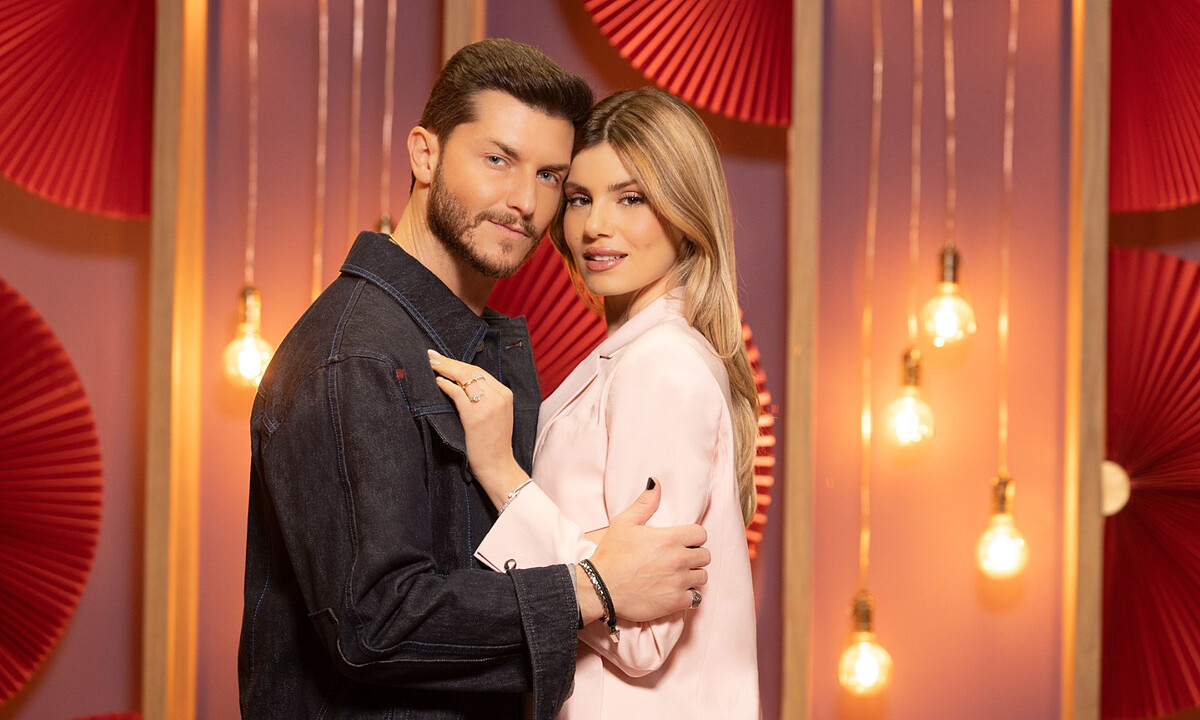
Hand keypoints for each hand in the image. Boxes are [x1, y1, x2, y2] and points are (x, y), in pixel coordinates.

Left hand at [429, 349, 526, 507]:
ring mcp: (489, 405)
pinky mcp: (476, 415)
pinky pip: (457, 393)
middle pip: (471, 371)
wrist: (497, 465)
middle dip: (449, 362)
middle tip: (432, 355)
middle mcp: (499, 396)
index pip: (480, 371)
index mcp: (505, 394)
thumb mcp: (496, 414)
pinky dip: (446, 385)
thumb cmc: (493, 442)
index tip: (443, 358)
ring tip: (431, 364)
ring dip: (445, 369)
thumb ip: (485, 397)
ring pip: (464, 378)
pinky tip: (437, 382)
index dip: (459, 363)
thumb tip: (460, 382)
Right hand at [579, 479, 708, 623]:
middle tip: (678, 560)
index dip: (693, 537)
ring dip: (692, 576)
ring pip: (702, 577)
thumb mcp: (624, 522)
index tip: (683, 543)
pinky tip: (674, 592)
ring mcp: (679, 582)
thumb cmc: (611, 555)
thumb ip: (645, 503)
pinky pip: (695, 598)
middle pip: (705, 556)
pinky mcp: (675, 602)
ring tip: (676, 577)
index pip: (701, 534)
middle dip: (694, 556)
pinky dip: (687, 596)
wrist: (600, 588)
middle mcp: (678, 559)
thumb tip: (656, 482)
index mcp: (670, 538)